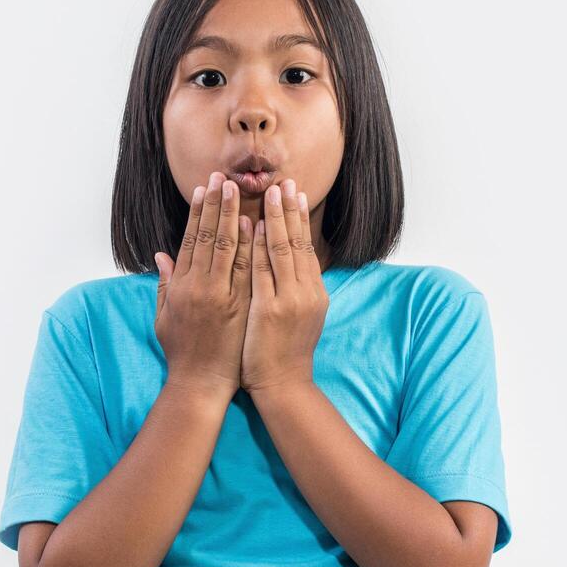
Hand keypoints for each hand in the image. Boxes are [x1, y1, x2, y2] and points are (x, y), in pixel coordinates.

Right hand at [154, 171, 254, 397]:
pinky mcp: (240, 306)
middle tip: (222, 178)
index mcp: (180, 286)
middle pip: (208, 236)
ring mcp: (221, 295)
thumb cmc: (182, 351)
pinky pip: (247, 269)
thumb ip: (164, 284)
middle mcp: (198, 286)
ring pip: (227, 247)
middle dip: (216, 205)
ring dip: (233, 216)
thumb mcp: (164, 317)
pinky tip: (253, 224)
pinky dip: (249, 245)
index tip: (203, 190)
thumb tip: (160, 256)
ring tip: (239, 190)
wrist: (202, 383)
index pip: (190, 240)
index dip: (197, 213)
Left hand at [241, 178, 327, 393]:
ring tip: (270, 192)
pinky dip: (258, 247)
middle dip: (289, 210)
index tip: (295, 192)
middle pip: (298, 242)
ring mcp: (289, 300)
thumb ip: (296, 288)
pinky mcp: (270, 310)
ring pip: (282, 250)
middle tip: (284, 181)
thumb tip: (297, 265)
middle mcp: (306, 291)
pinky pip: (262, 271)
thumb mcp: (300, 317)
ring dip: (275, 219)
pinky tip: (254, 226)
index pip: (306, 246)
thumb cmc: (285, 353)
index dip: (299, 219)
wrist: (284, 386)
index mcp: (313, 291)